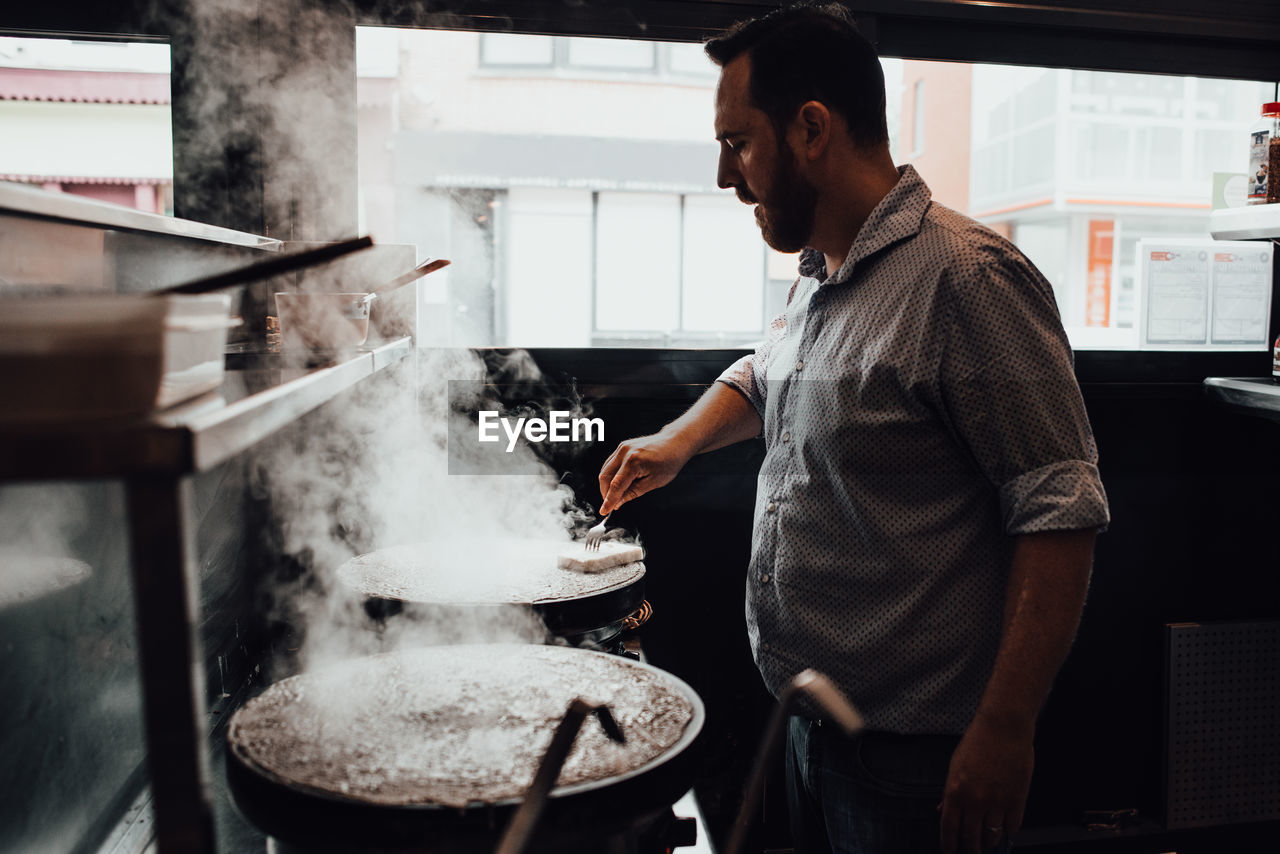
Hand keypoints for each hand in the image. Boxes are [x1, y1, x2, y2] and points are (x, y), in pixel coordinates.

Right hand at [597, 432, 693, 514]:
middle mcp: (625, 452)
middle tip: (612, 505)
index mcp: (633, 461)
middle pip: (605, 476)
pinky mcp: (622, 446)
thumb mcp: (654, 482)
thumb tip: (618, 503)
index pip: (616, 485)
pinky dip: (610, 475)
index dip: (609, 500)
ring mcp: (622, 447)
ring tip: (616, 495)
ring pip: (605, 470)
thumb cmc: (669, 462)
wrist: (675, 442)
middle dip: (605, 493)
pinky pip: (610, 463)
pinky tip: (618, 483)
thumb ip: (633, 492)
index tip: (604, 511)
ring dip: (606, 485)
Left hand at [939, 716, 1033, 853]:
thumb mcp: (955, 765)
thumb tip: (942, 809)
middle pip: (971, 837)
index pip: (949, 827)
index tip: (949, 850)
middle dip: (970, 849)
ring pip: (992, 836)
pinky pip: (1013, 825)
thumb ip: (949, 791)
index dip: (948, 843)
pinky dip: (1009, 830)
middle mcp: (975, 800)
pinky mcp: (1017, 799)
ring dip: (990, 843)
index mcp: (955, 791)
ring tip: (989, 843)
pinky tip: (1006, 829)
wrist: (1004, 728)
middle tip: (972, 852)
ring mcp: (997, 801)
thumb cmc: (978, 742)